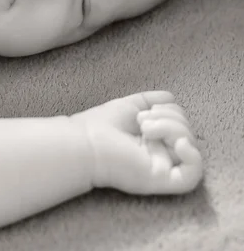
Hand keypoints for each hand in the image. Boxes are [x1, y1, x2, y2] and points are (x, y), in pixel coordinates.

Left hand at [71, 91, 202, 194]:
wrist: (85, 143)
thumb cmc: (100, 126)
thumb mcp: (130, 106)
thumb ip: (150, 100)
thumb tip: (171, 96)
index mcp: (153, 140)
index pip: (180, 124)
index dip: (173, 112)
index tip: (147, 110)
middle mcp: (160, 155)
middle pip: (188, 134)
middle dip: (171, 118)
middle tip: (143, 120)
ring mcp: (162, 168)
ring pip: (192, 149)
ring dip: (173, 129)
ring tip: (146, 127)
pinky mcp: (162, 181)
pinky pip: (192, 176)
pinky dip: (193, 157)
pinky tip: (179, 144)